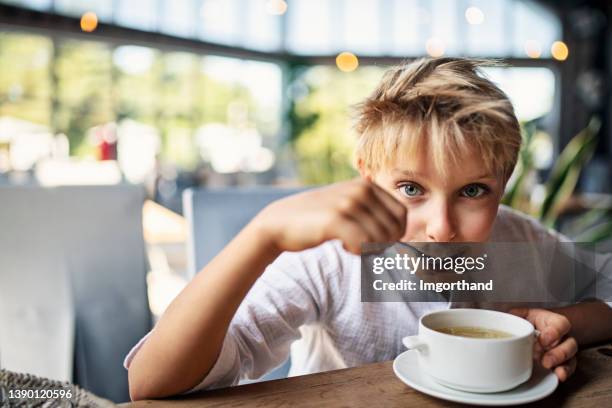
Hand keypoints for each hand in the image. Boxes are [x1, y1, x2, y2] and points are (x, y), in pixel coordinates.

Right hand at [254, 179, 406, 253]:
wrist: (279, 222)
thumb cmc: (316, 220)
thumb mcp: (347, 205)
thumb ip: (372, 212)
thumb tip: (402, 235)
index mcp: (366, 185)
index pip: (401, 214)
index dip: (395, 234)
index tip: (377, 242)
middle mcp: (360, 189)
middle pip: (394, 229)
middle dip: (383, 245)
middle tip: (362, 247)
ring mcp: (348, 203)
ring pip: (381, 239)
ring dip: (369, 250)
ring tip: (350, 245)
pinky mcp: (336, 219)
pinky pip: (365, 245)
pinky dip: (358, 252)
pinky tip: (345, 248)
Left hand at [510, 308, 577, 381]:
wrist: (539, 329)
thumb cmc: (533, 321)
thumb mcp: (526, 314)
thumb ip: (517, 315)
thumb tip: (505, 315)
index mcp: (555, 322)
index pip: (561, 325)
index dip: (554, 332)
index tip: (543, 339)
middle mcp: (563, 337)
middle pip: (569, 344)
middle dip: (558, 353)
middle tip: (545, 359)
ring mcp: (564, 351)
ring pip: (571, 357)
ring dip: (560, 364)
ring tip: (548, 367)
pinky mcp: (563, 363)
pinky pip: (568, 368)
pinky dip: (563, 373)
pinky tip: (558, 376)